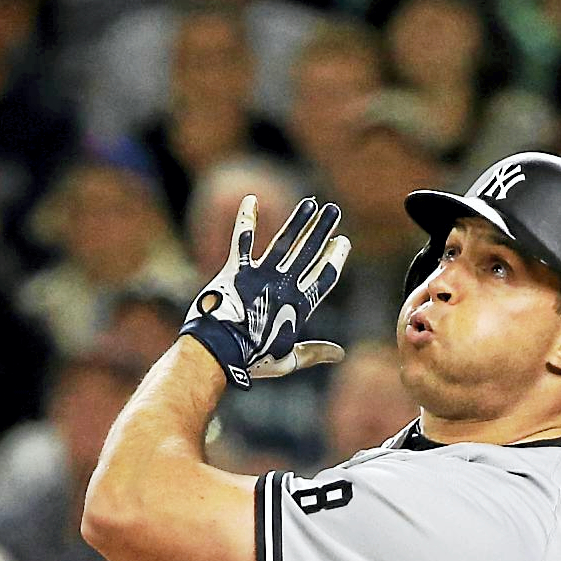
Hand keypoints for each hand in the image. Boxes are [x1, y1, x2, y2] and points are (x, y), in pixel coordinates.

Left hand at [182, 194, 350, 388]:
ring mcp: (260, 274)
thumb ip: (314, 353)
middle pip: (309, 253)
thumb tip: (340, 354)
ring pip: (284, 241)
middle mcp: (283, 285)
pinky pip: (243, 239)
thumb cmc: (251, 360)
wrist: (218, 350)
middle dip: (323, 230)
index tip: (342, 242)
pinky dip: (247, 219)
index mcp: (299, 307)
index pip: (324, 277)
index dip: (335, 258)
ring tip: (310, 203)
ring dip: (298, 220)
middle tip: (333, 211)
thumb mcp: (288, 360)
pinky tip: (251, 199)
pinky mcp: (236, 269)